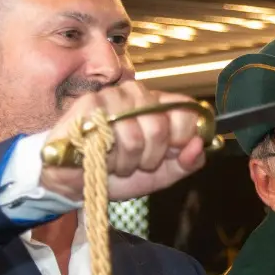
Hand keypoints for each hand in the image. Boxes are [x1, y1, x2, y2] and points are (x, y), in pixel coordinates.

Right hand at [38, 82, 207, 201]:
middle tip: (136, 162)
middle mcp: (137, 94)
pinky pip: (112, 136)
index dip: (182, 138)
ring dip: (128, 161)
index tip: (169, 154)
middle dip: (150, 157)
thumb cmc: (117, 172)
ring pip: (137, 134)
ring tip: (116, 162)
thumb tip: (200, 145)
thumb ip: (187, 162)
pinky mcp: (89, 104)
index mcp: (158, 105)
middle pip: (161, 126)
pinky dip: (110, 157)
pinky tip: (100, 156)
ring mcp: (113, 96)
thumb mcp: (160, 173)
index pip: (187, 110)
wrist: (75, 180)